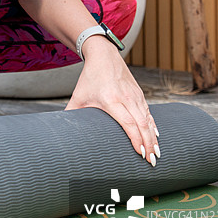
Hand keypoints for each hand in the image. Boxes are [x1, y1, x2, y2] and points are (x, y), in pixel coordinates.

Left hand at [65, 36, 159, 165]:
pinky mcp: (140, 94)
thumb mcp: (78, 96)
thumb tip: (61, 131)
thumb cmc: (89, 78)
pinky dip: (154, 126)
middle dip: (149, 144)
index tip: (140, 153)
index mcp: (111, 100)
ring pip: (148, 120)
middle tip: (152, 161)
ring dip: (154, 138)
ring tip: (156, 154)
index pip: (128, 123)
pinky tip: (156, 138)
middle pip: (142, 124)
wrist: (104, 56)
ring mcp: (135, 96)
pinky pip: (149, 113)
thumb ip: (70, 113)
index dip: (136, 139)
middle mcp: (126, 98)